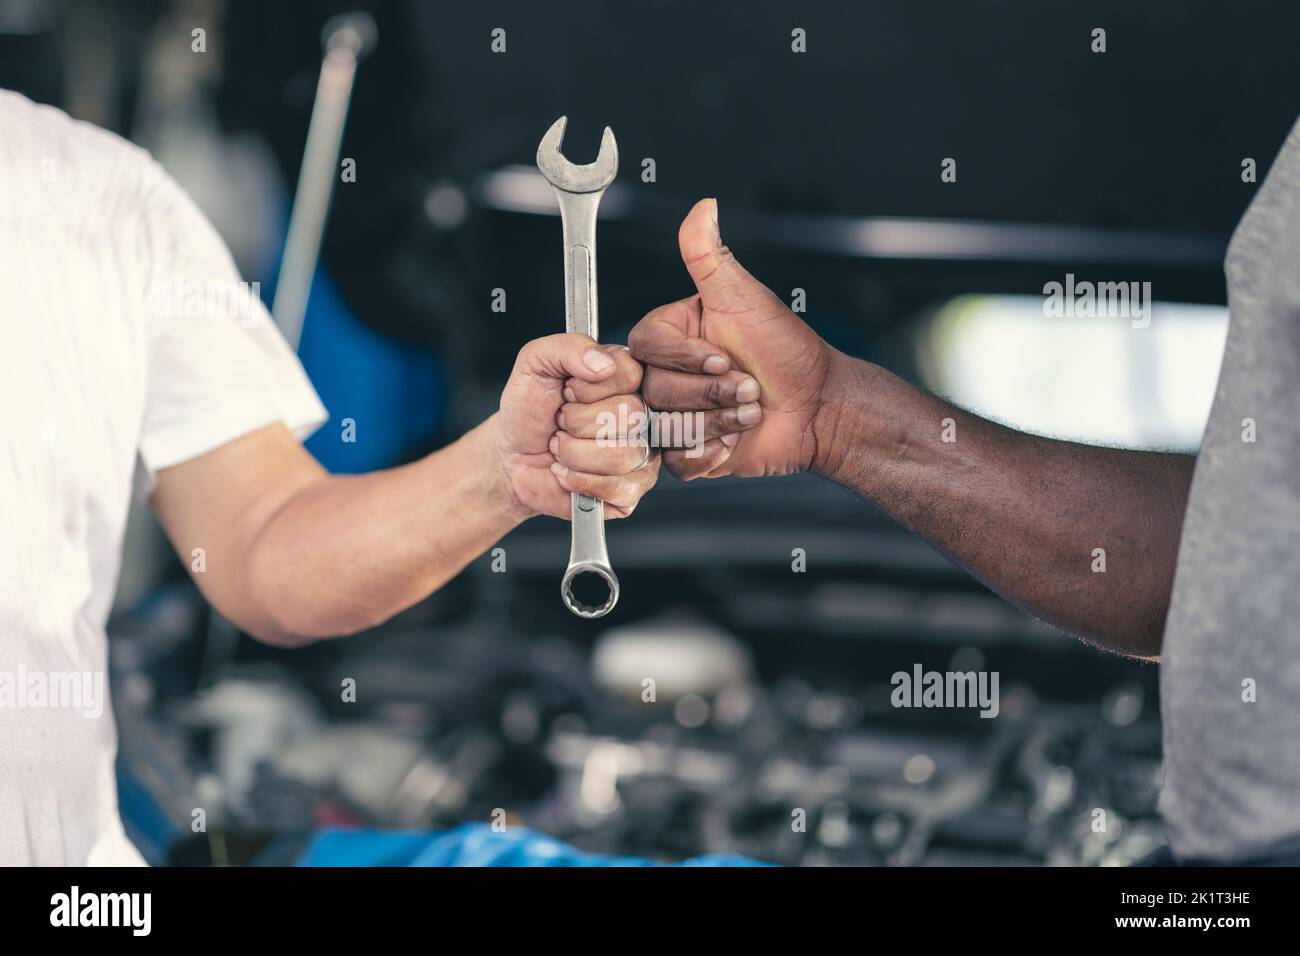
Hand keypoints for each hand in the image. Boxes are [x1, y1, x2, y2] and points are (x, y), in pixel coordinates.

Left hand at [494, 334, 658, 519]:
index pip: (630, 375)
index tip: (567, 392)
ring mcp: (641, 455)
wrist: (511, 456)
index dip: (588, 388)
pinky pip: (616, 489)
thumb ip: (568, 348)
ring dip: (573, 454)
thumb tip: (603, 364)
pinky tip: (567, 472)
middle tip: (561, 422)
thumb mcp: (535, 363)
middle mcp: (642, 415)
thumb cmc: (529, 409)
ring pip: (621, 455)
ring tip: (561, 448)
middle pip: (629, 416)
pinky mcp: (630, 492)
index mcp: (626, 378)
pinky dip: (577, 481)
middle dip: (576, 422)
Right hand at [629, 198, 837, 479]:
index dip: (684, 358)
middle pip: (653, 390)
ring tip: (749, 410)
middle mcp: (668, 373)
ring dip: (716, 421)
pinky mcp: (687, 451)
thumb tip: (702, 206)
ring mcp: (674, 413)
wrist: (818, 409)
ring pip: (664, 426)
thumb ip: (710, 257)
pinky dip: (710, 452)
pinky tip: (736, 438)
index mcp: (672, 335)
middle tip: (748, 387)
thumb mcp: (747, 299)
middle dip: (711, 393)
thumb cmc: (789, 352)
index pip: (646, 346)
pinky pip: (676, 459)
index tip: (724, 357)